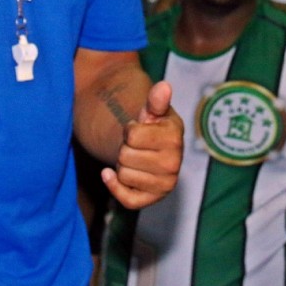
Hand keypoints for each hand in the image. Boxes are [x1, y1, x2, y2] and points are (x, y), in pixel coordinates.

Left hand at [102, 80, 182, 209]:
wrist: (152, 149)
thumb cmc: (152, 127)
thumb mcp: (153, 110)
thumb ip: (156, 100)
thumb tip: (163, 86)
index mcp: (175, 138)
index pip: (131, 136)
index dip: (129, 130)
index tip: (138, 129)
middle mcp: (174, 164)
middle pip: (125, 156)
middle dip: (125, 149)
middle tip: (136, 147)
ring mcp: (165, 184)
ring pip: (123, 175)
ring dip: (123, 165)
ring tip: (135, 159)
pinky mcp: (153, 199)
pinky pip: (126, 199)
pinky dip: (114, 186)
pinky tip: (110, 174)